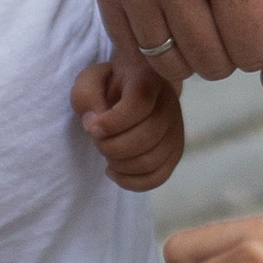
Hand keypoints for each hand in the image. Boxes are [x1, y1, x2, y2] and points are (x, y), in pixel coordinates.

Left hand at [73, 49, 184, 192]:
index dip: (112, 123)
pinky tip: (114, 170)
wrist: (138, 86)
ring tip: (106, 153)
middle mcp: (170, 105)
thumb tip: (93, 126)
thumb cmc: (110, 84)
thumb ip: (85, 96)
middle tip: (97, 141)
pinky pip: (157, 178)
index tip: (92, 128)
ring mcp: (176, 130)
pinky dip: (130, 182)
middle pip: (145, 138)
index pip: (138, 105)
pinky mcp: (175, 151)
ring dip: (119, 164)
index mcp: (149, 80)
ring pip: (150, 161)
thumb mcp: (90, 80)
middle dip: (111, 147)